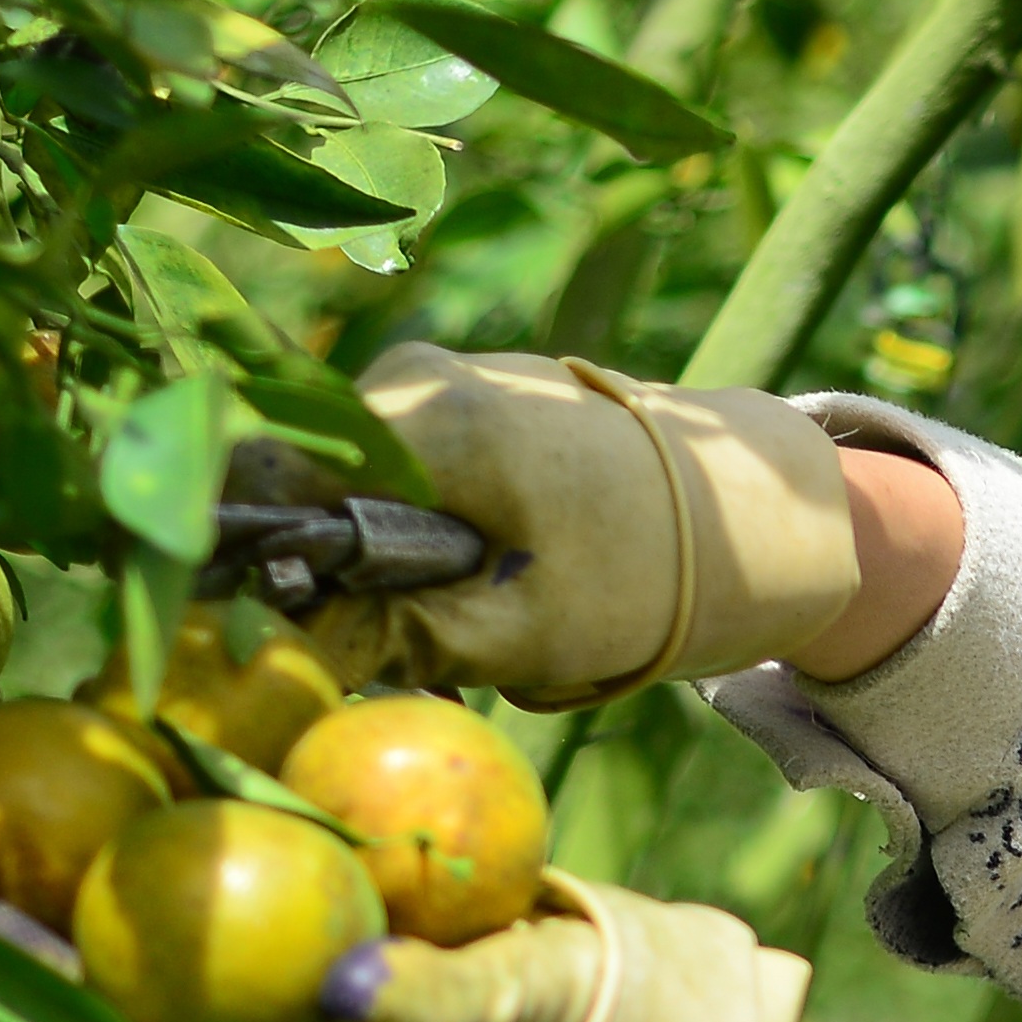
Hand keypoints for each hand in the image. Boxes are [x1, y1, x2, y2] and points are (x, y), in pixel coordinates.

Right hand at [293, 347, 861, 704]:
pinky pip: (412, 481)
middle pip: (315, 490)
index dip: (262, 567)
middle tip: (422, 646)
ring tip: (483, 614)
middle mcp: (418, 375)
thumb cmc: (648, 572)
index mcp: (422, 414)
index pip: (268, 480)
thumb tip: (275, 643)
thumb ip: (390, 633)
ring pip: (363, 492)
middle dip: (349, 579)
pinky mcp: (472, 405)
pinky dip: (442, 544)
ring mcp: (445, 381)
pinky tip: (504, 579)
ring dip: (402, 569)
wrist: (760, 512)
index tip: (288, 636)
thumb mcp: (520, 631)